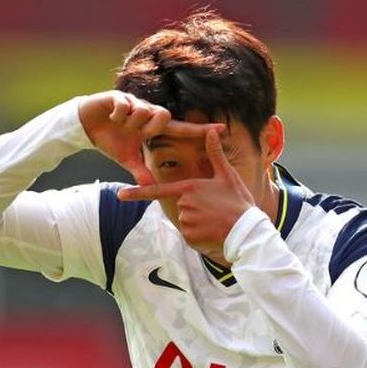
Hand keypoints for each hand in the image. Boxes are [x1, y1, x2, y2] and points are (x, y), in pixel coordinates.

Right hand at [78, 91, 223, 184]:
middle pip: (163, 115)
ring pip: (143, 110)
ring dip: (130, 122)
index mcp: (152, 127)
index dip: (200, 129)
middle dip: (150, 126)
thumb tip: (150, 188)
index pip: (181, 128)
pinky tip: (111, 118)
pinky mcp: (119, 97)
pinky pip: (125, 105)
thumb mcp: (127, 159)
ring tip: (119, 125)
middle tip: (137, 133)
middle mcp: (148, 112)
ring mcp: (134, 103)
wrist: (86, 125)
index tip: (222, 129)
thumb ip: (141, 171)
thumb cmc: (111, 140)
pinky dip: (118, 114)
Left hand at [117, 128, 254, 258]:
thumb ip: (215, 153)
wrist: (246, 231)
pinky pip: (189, 234)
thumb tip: (212, 131)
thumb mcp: (227, 175)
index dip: (137, 193)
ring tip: (215, 220)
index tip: (120, 195)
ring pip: (185, 220)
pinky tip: (212, 231)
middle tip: (215, 209)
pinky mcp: (190, 236)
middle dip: (195, 207)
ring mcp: (185, 221)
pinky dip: (199, 234)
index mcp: (189, 188)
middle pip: (180, 205)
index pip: (157, 191)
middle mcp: (184, 204)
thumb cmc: (238, 201)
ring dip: (198, 221)